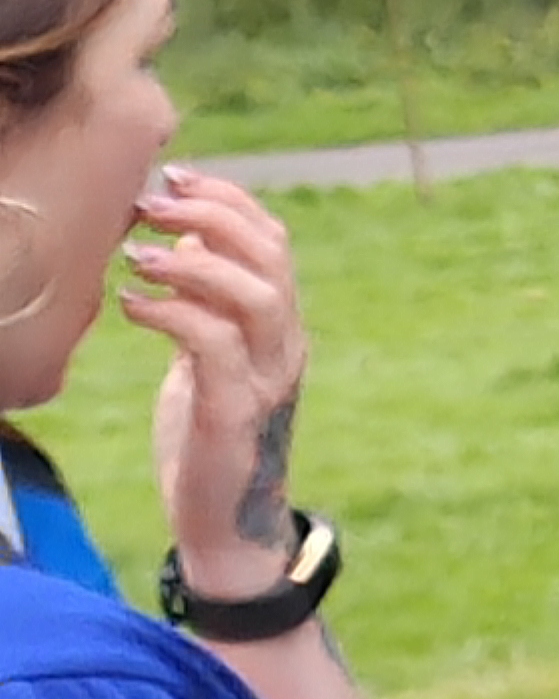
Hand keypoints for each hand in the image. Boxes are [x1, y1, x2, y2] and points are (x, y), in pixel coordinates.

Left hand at [119, 168, 313, 594]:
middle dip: (213, 215)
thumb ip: (205, 304)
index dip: (230, 199)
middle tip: (150, 202)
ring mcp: (267, 379)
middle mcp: (286, 345)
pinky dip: (174, 315)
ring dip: (195, 263)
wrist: (225, 524)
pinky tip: (133, 305)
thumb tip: (186, 235)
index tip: (176, 174)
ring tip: (137, 254)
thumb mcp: (204, 360)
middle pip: (273, 256)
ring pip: (257, 295)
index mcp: (282, 328)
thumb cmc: (207, 439)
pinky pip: (214, 347)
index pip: (274, 241)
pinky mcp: (235, 413)